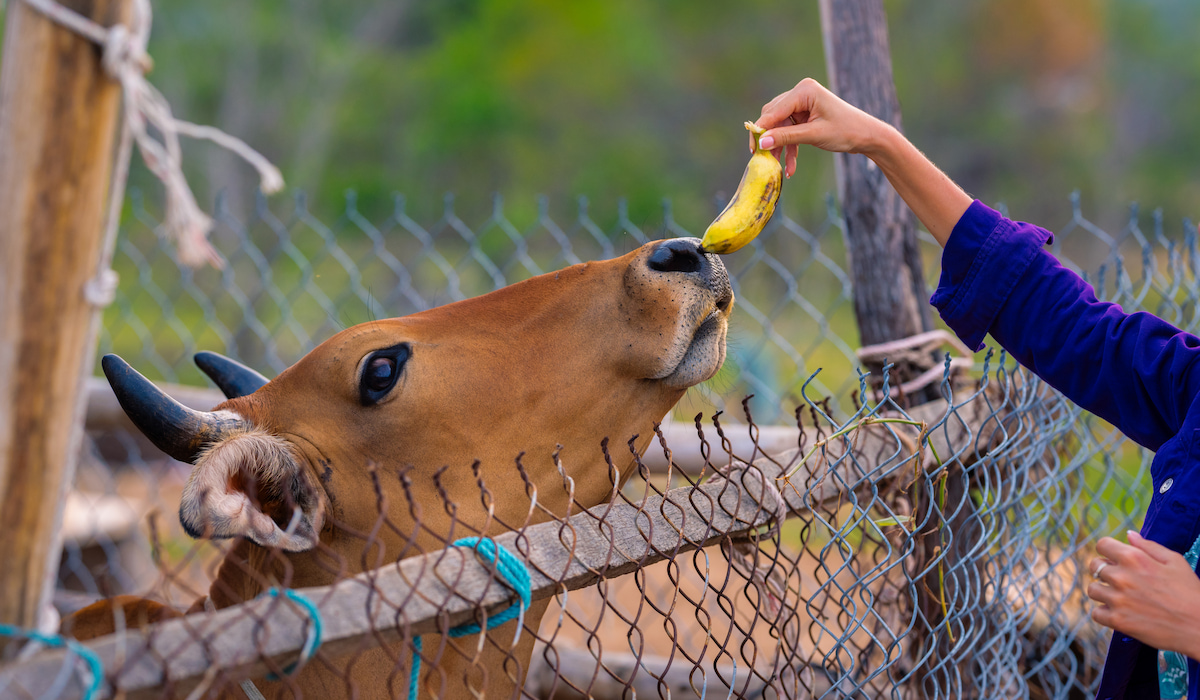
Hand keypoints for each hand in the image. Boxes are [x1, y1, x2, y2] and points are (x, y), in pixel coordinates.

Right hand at [753, 78, 892, 178]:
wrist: (868, 136)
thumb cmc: (846, 131)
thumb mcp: (814, 135)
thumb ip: (786, 138)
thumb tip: (761, 143)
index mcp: (804, 90)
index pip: (774, 110)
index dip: (761, 130)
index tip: (752, 149)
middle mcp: (801, 93)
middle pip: (773, 117)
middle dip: (769, 139)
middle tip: (761, 159)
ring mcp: (803, 104)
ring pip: (780, 127)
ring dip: (779, 147)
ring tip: (777, 167)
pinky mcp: (805, 115)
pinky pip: (790, 132)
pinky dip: (790, 148)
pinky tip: (790, 167)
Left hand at [1088, 530, 1199, 658]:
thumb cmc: (1191, 593)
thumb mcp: (1175, 562)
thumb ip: (1149, 546)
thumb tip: (1129, 535)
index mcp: (1134, 558)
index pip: (1102, 545)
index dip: (1108, 551)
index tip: (1115, 559)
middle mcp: (1121, 576)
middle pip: (1094, 566)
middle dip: (1104, 570)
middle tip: (1121, 580)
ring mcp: (1117, 599)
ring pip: (1092, 589)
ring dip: (1104, 592)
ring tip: (1121, 597)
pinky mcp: (1117, 621)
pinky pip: (1096, 613)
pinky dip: (1105, 614)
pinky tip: (1121, 613)